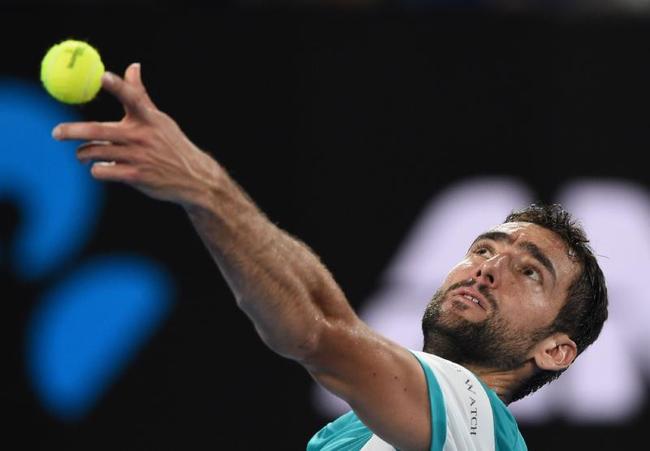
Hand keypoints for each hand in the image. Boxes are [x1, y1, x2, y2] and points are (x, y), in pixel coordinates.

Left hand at [52, 63, 219, 207]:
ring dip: (84, 153)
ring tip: (82, 154)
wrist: (193, 178)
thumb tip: (133, 66)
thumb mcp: (160, 120)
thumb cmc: (172, 145)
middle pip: (98, 131)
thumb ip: (140, 95)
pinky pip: (102, 171)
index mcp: (148, 119)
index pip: (132, 97)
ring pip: (95, 152)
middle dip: (72, 131)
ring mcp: (138, 157)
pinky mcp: (135, 176)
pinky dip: (98, 169)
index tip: (103, 75)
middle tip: (56, 133)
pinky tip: (105, 168)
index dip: (117, 86)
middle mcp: (142, 136)